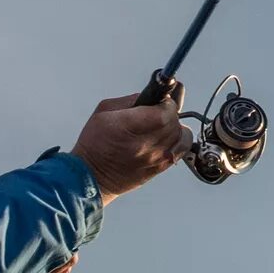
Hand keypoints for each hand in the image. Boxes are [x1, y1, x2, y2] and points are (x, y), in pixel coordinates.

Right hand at [68, 89, 186, 205]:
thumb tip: (150, 96)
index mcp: (128, 127)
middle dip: (169, 112)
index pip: (164, 112)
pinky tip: (167, 138)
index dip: (166, 103)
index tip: (161, 100)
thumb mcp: (103, 111)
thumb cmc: (94, 146)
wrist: (91, 176)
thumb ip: (130, 100)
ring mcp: (154, 159)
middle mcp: (144, 145)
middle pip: (174, 123)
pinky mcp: (159, 169)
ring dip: (175, 126)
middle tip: (159, 111)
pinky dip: (178, 140)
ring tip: (162, 126)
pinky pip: (181, 150)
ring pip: (181, 135)